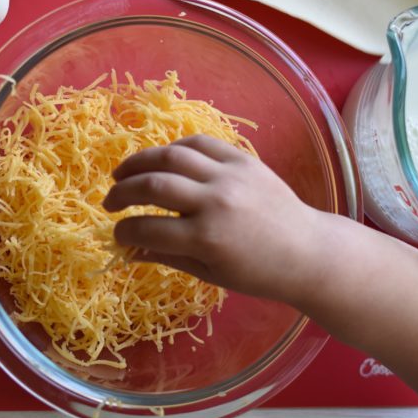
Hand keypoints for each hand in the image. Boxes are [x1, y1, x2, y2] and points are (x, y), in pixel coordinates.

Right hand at [102, 134, 320, 301]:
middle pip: (153, 186)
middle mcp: (216, 202)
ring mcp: (230, 176)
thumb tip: (127, 251)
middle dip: (122, 193)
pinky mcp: (243, 160)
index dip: (124, 232)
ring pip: (171, 156)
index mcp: (207, 239)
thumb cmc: (258, 273)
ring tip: (123, 174)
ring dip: (139, 163)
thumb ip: (166, 257)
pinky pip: (200, 143)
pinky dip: (174, 149)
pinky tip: (161, 160)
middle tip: (109, 201)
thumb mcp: (209, 273)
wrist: (308, 251)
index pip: (147, 230)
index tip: (116, 234)